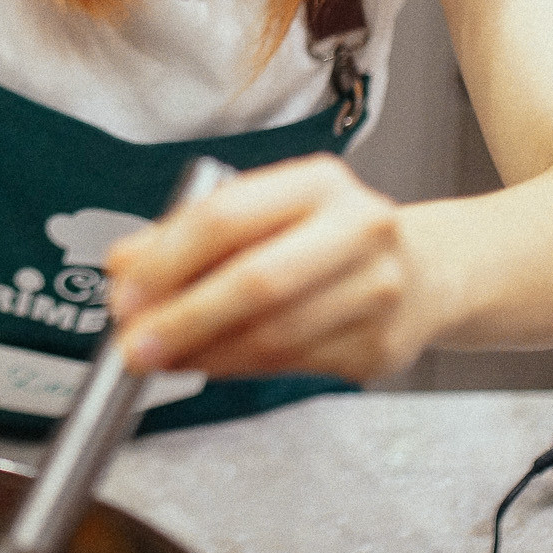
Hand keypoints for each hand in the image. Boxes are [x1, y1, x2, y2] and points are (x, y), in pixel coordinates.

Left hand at [103, 155, 448, 382]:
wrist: (429, 272)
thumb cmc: (327, 238)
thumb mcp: (264, 213)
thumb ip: (187, 235)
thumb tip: (123, 266)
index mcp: (318, 184)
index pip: (227, 217)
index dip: (168, 260)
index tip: (125, 292)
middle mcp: (358, 230)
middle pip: (256, 281)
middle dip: (184, 319)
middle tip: (134, 346)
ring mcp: (377, 292)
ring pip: (272, 335)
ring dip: (203, 354)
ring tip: (160, 357)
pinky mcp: (379, 348)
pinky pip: (289, 366)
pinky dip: (234, 368)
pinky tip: (204, 362)